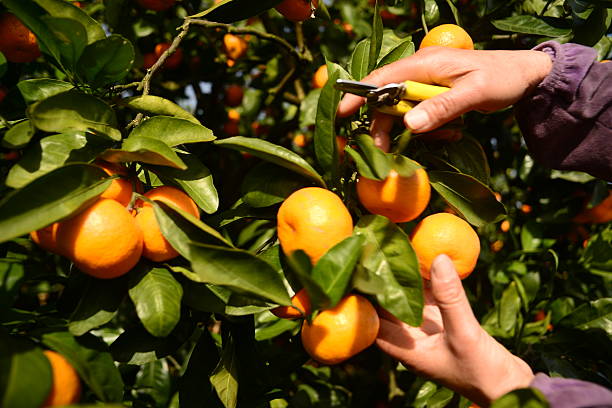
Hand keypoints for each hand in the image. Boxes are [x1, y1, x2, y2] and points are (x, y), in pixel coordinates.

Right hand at [338, 47, 552, 133]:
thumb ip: (441, 107)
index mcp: (424, 63)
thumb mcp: (474, 92)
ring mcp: (428, 84)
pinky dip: (428, 129)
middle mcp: (420, 72)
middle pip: (386, 99)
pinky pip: (420, 116)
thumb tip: (408, 124)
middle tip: (384, 152)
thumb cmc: (502, 77)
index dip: (359, 95)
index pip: (382, 78)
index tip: (341, 114)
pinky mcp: (435, 96)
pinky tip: (451, 132)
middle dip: (383, 125)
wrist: (527, 75)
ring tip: (435, 140)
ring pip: (402, 111)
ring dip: (409, 131)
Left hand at [376, 255, 533, 405]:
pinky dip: (430, 283)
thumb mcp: (464, 332)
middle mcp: (413, 340)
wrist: (512, 389)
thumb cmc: (483, 371)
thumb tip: (437, 258)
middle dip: (387, 281)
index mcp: (407, 350)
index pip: (375, 322)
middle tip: (384, 250)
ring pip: (411, 301)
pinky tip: (429, 260)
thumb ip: (450, 297)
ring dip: (409, 279)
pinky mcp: (445, 325)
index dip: (368, 297)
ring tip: (403, 248)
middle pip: (391, 307)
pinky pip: (432, 300)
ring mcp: (429, 332)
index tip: (367, 269)